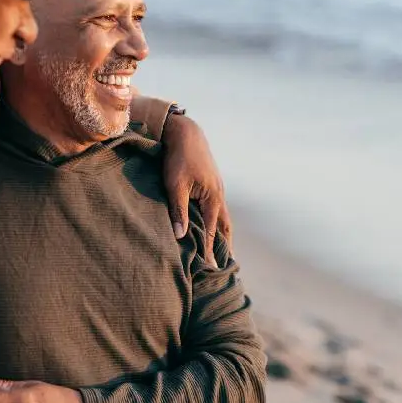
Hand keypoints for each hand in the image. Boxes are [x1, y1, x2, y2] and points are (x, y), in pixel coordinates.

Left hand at [162, 114, 232, 264]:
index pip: (212, 232)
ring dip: (223, 234)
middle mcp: (219, 196)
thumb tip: (181, 235)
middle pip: (224, 227)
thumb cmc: (178, 159)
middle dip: (224, 246)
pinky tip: (213, 224)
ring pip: (223, 217)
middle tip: (226, 265)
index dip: (210, 251)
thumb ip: (178, 210)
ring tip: (224, 249)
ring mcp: (218, 189)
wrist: (186, 133)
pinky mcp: (212, 184)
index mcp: (212, 199)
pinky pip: (218, 208)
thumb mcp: (175, 186)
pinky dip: (218, 221)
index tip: (211, 269)